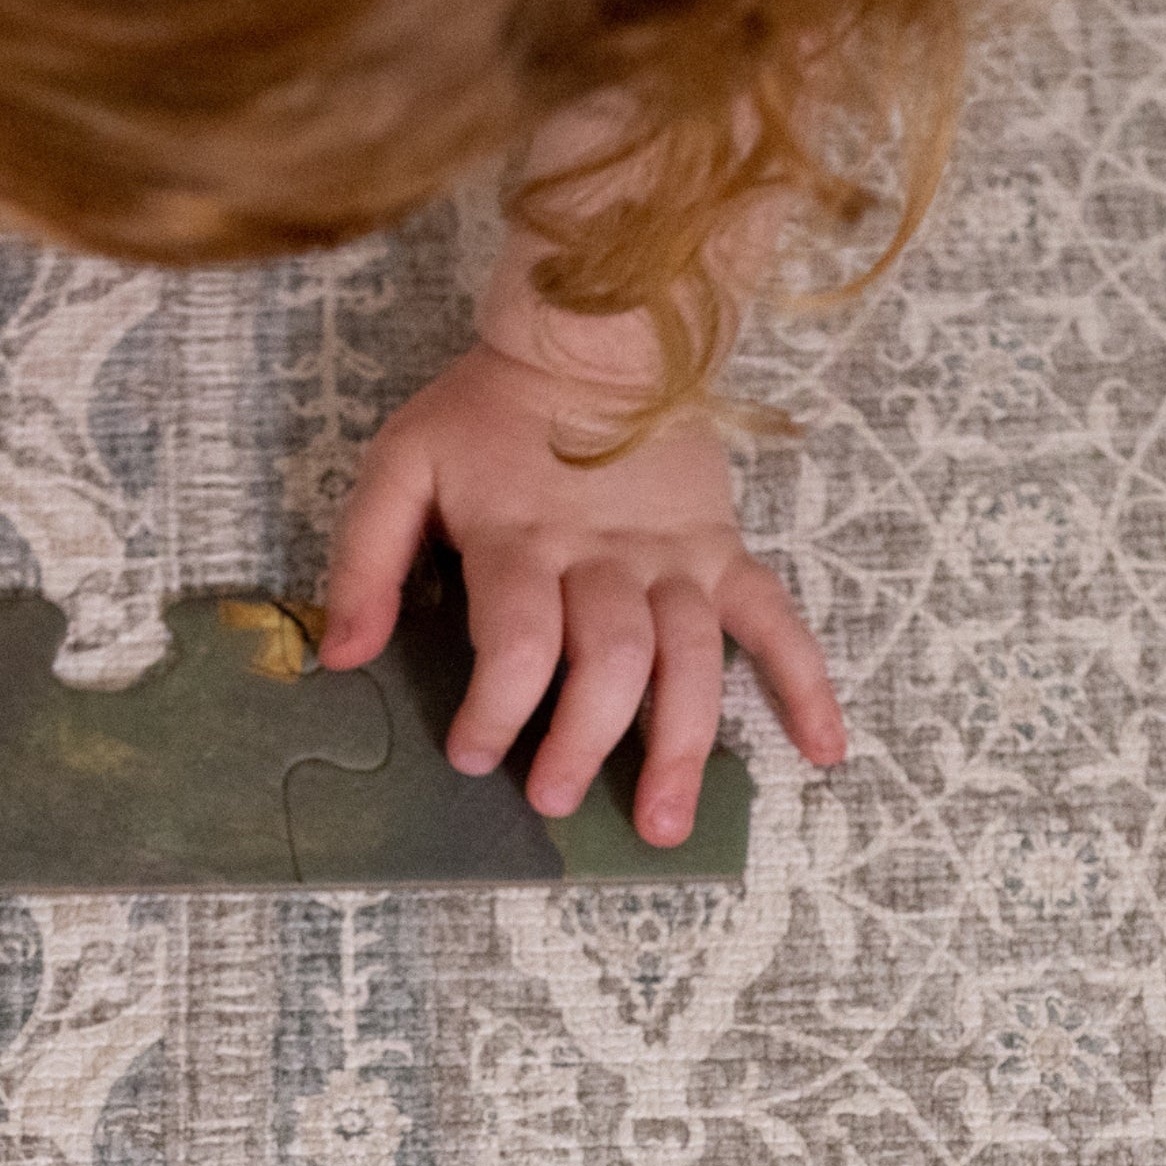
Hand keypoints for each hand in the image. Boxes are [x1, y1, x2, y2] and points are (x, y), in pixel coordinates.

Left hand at [319, 341, 845, 845]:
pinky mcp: (721, 551)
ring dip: (682, 747)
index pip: (519, 640)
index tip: (470, 754)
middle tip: (550, 800)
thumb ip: (365, 559)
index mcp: (522, 541)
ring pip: (690, 661)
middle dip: (583, 742)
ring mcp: (675, 559)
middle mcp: (606, 558)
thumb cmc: (483, 416)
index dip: (497, 708)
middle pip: (611, 662)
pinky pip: (775, 619)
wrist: (593, 339)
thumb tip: (342, 654)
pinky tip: (823, 751)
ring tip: (663, 826)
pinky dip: (807, 684)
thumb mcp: (399, 466)